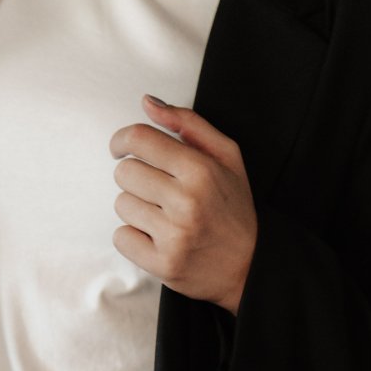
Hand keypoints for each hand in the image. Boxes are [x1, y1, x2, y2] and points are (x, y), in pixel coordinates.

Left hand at [109, 94, 257, 315]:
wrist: (250, 267)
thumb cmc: (234, 210)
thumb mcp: (227, 158)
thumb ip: (188, 124)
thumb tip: (148, 103)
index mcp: (201, 170)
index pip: (139, 139)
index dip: (122, 140)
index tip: (120, 148)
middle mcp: (186, 202)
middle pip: (124, 172)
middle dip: (135, 177)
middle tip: (155, 189)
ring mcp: (174, 236)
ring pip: (122, 204)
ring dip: (136, 208)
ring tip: (161, 216)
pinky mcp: (163, 264)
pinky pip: (121, 238)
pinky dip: (133, 237)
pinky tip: (156, 238)